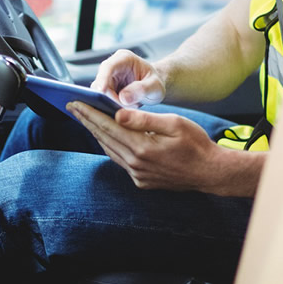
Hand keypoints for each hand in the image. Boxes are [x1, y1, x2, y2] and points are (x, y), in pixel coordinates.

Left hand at [67, 101, 220, 191]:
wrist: (210, 172)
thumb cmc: (196, 144)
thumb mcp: (174, 123)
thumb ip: (144, 119)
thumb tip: (117, 114)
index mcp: (142, 147)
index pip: (108, 126)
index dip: (89, 113)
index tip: (75, 103)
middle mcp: (136, 164)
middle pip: (104, 138)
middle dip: (87, 121)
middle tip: (72, 107)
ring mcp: (138, 175)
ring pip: (110, 151)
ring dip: (96, 134)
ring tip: (86, 119)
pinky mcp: (142, 181)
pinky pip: (120, 161)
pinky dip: (110, 147)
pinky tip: (107, 138)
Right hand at [90, 49, 166, 106]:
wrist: (152, 88)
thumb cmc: (155, 83)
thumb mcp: (155, 86)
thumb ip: (142, 90)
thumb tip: (123, 98)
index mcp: (124, 58)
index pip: (108, 67)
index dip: (102, 78)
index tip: (100, 92)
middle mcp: (112, 67)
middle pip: (100, 82)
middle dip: (108, 98)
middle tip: (123, 109)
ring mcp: (107, 79)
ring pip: (99, 93)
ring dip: (109, 104)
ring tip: (127, 109)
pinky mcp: (105, 90)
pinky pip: (101, 100)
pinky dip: (109, 107)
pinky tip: (120, 112)